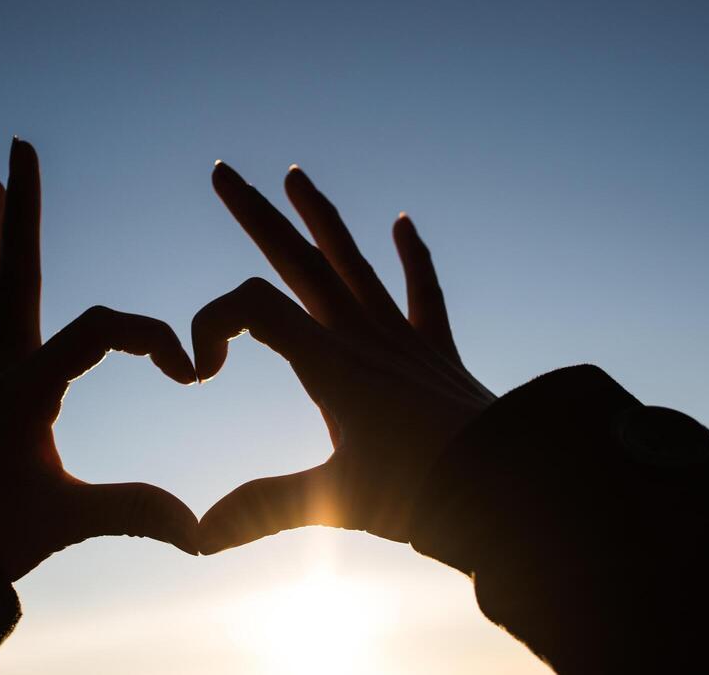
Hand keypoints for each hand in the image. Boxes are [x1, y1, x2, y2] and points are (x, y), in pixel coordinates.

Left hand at [0, 139, 199, 580]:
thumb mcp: (70, 520)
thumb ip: (136, 512)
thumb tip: (199, 530)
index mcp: (28, 384)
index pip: (101, 328)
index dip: (152, 339)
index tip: (190, 376)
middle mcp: (2, 367)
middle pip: (18, 269)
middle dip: (25, 207)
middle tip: (19, 146)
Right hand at [194, 162, 496, 552]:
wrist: (509, 485)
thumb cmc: (424, 493)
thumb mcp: (336, 499)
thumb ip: (265, 509)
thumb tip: (199, 536)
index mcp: (330, 362)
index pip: (254, 307)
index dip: (214, 322)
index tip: (201, 372)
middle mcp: (362, 335)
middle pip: (298, 260)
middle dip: (256, 215)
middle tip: (222, 172)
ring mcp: (401, 338)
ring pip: (353, 262)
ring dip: (321, 218)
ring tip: (296, 173)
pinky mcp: (435, 353)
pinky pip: (423, 293)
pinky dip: (413, 257)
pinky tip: (404, 223)